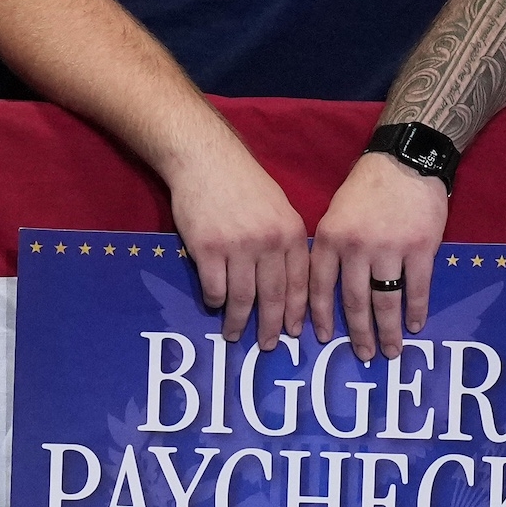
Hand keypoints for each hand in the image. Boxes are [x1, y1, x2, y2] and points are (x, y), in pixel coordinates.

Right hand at [157, 131, 309, 348]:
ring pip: (243, 298)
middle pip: (273, 297)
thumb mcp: (279, 208)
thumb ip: (285, 242)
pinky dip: (215, 301)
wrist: (206, 159)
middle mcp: (268, 243)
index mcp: (291, 233)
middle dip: (272, 326)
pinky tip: (215, 305)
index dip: (297, 312)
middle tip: (269, 346)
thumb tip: (288, 283)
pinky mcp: (207, 249)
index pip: (299, 283)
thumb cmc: (243, 183)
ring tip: (235, 336)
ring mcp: (237, 247)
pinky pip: (214, 287)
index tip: (296, 332)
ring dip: (239, 322)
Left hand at [313, 153, 450, 363]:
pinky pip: (417, 289)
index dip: (320, 317)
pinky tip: (415, 326)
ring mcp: (390, 249)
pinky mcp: (421, 248)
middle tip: (363, 356)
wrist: (405, 161)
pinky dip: (416, 311)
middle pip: (355, 302)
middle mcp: (356, 247)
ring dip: (389, 330)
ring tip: (392, 351)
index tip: (322, 340)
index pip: (320, 288)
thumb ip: (330, 249)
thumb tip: (322, 290)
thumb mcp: (335, 214)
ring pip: (386, 301)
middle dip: (358, 334)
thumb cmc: (366, 189)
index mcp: (330, 239)